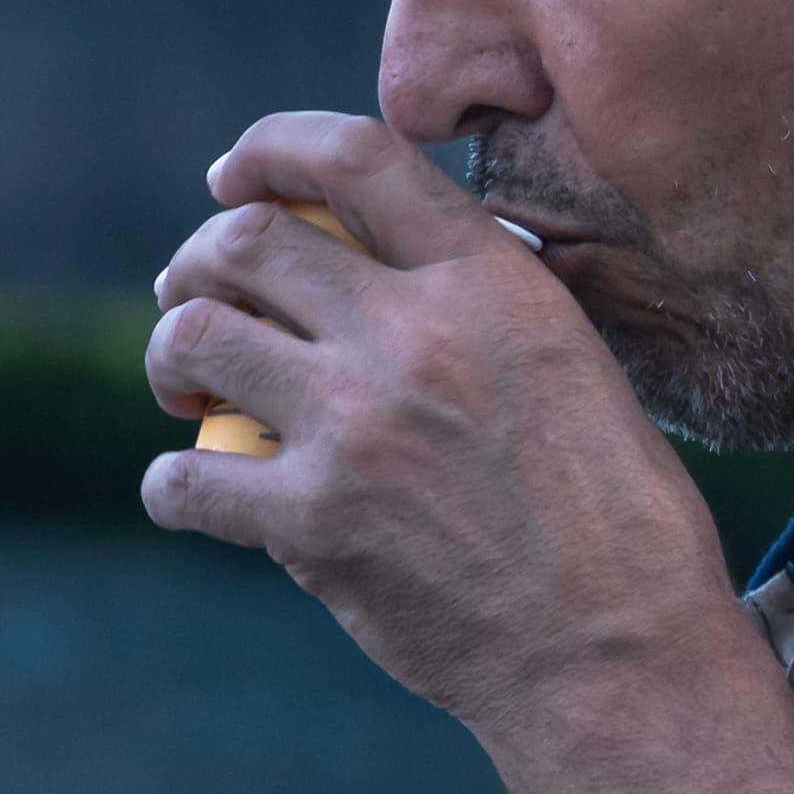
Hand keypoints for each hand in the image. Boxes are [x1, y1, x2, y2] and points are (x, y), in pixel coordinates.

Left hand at [145, 112, 736, 728]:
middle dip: (202, 260)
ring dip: (175, 354)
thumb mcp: (578, 366)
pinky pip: (186, 479)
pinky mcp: (315, 523)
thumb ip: (487, 309)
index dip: (274, 147)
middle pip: (248, 240)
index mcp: (494, 283)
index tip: (239, 174)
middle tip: (199, 296)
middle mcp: (417, 334)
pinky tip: (195, 493)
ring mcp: (358, 426)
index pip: (355, 156)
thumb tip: (408, 277)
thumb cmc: (620, 517)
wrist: (619, 646)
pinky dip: (174, 485)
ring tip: (189, 387)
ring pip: (196, 335)